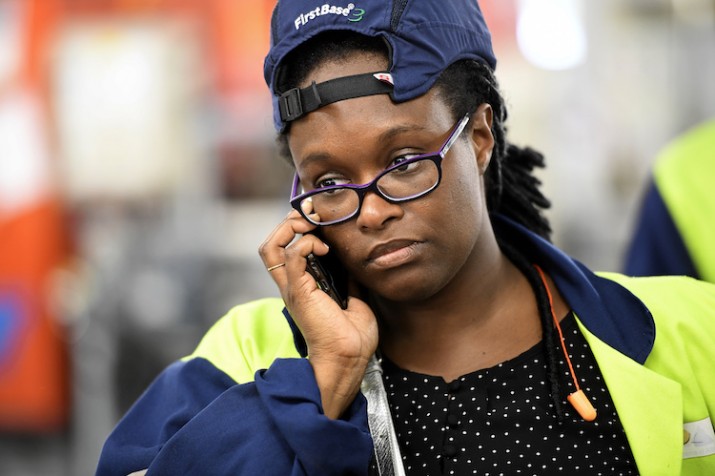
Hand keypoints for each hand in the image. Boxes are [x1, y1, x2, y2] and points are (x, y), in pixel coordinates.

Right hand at [258, 209, 378, 417]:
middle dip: (290, 222)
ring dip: (289, 227)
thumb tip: (354, 262)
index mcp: (303, 285)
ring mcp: (293, 287)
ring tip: (310, 224)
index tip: (320, 217)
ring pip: (270, 246)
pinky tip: (325, 247)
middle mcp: (292, 284)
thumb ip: (350, 279)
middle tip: (313, 216)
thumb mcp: (355, 299)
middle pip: (271, 243)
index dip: (298, 227)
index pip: (285, 247)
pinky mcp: (299, 291)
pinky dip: (307, 242)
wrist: (349, 359)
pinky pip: (292, 255)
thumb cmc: (352, 338)